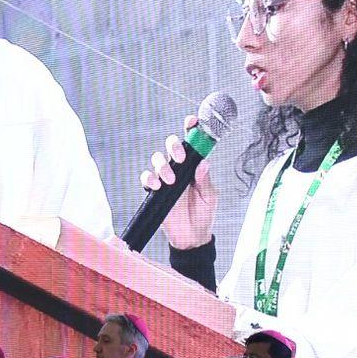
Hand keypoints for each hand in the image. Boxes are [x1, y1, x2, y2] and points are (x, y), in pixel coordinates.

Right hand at [139, 114, 217, 250]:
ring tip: (170, 180)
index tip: (192, 121)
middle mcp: (180, 169)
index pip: (193, 143)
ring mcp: (166, 178)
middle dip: (174, 146)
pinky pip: (146, 178)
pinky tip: (156, 185)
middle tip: (180, 157)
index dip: (191, 128)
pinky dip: (149, 178)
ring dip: (162, 165)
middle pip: (172, 146)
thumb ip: (205, 180)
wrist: (191, 237)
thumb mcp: (210, 197)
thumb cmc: (203, 215)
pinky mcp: (154, 190)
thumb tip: (203, 163)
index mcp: (195, 166)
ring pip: (158, 159)